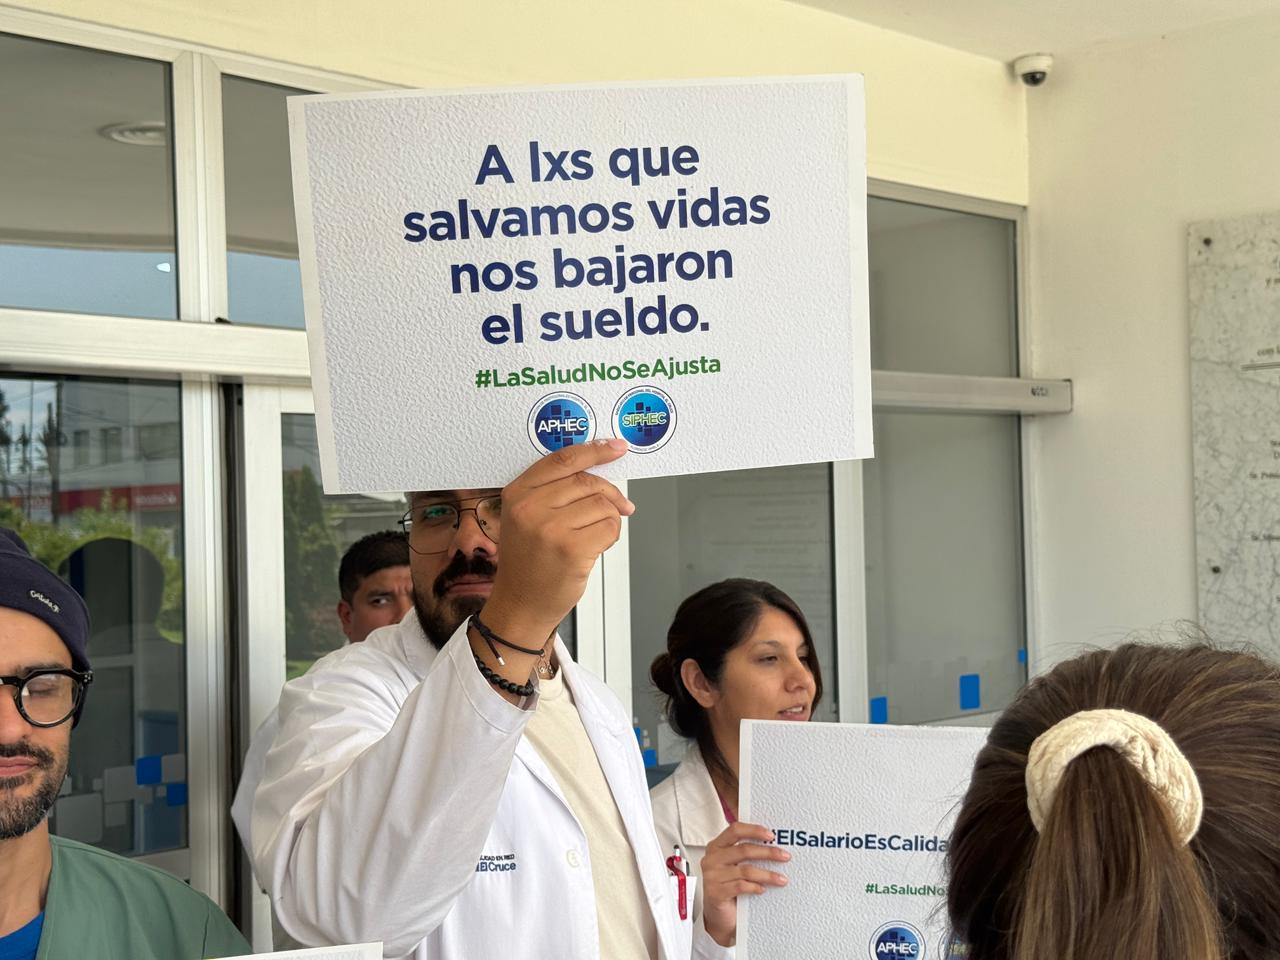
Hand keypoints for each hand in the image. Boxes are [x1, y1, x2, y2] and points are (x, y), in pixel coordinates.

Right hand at [481, 439, 632, 648]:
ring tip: (594, 536)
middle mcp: (530, 508)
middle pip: (587, 482)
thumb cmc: (528, 561)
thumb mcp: (526, 518)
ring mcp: (550, 529)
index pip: (562, 460)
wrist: (520, 604)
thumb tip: (600, 472)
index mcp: (517, 493)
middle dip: (610, 494)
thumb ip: (554, 491)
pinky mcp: (571, 549)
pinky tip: (596, 547)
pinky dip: (611, 536)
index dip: (595, 450)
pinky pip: (609, 528)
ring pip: (602, 505)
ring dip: (609, 519)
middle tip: (621, 506)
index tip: (616, 447)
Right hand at [700, 821, 789, 946]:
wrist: (720, 915)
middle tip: (785, 856)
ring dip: (767, 874)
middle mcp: (712, 859)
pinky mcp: (715, 893)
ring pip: (745, 870)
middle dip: (768, 852)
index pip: (735, 830)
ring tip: (781, 879)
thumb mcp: (734, 864)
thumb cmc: (729, 885)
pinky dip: (755, 887)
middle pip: (743, 850)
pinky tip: (763, 889)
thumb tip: (772, 842)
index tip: (771, 835)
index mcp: (716, 846)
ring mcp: (712, 876)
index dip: (754, 830)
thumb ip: (745, 852)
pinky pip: (741, 886)